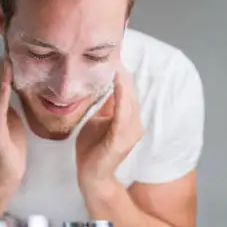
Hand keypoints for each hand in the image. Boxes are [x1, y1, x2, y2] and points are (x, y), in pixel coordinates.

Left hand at [76, 63, 143, 187]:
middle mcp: (134, 123)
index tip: (113, 53)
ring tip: (116, 62)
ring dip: (123, 80)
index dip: (121, 72)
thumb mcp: (98, 119)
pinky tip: (116, 81)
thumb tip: (99, 82)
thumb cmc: (93, 148)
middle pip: (131, 91)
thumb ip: (103, 104)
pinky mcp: (122, 139)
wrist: (91, 176)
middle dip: (123, 71)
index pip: (127, 90)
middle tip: (114, 50)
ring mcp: (131, 132)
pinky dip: (120, 95)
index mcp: (128, 118)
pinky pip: (123, 113)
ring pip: (129, 99)